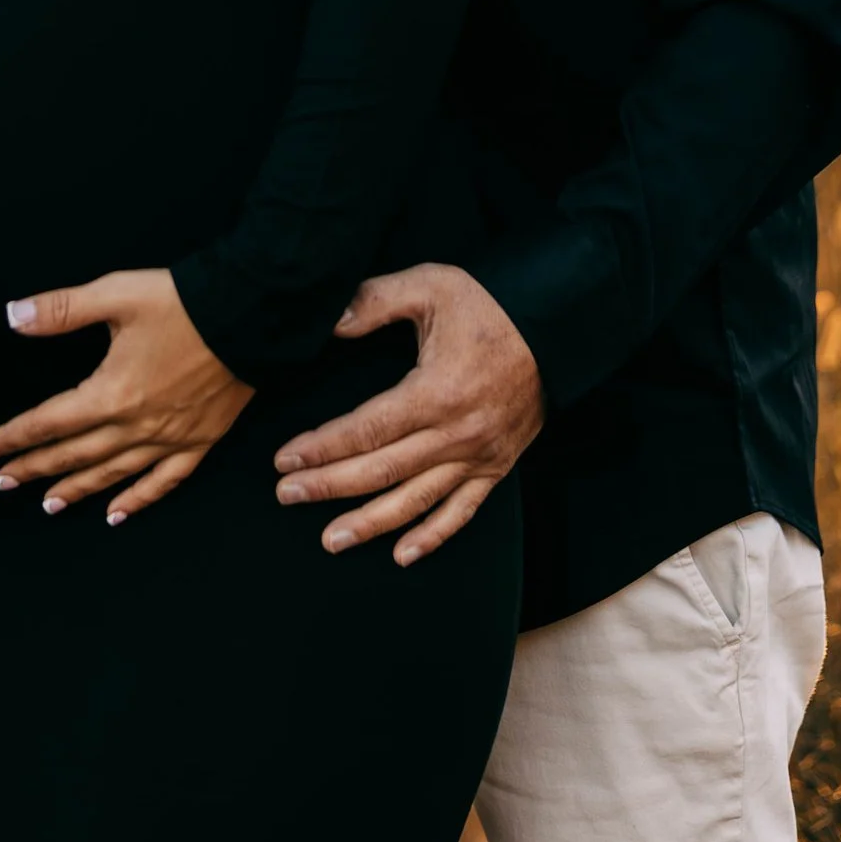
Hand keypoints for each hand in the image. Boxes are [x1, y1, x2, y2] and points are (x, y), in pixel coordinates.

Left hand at [0, 269, 252, 524]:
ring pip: (113, 474)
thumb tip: (13, 316)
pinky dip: (138, 500)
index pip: (50, 421)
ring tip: (48, 504)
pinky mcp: (199, 441)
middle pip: (74, 454)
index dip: (16, 435)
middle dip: (35, 467)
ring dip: (77, 490)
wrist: (251, 312)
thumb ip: (61, 309)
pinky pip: (164, 482)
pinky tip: (116, 515)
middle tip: (4, 482)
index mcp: (111, 392)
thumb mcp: (116, 294)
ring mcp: (169, 438)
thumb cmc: (183, 301)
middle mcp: (136, 425)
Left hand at [273, 263, 542, 566]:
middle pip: (381, 471)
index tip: (285, 460)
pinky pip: (461, 512)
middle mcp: (456, 433)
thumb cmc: (488, 303)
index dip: (322, 447)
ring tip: (331, 540)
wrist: (555, 325)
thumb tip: (330, 322)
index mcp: (435, 391)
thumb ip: (376, 301)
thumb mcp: (430, 285)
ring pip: (415, 501)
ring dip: (371, 524)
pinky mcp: (497, 467)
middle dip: (329, 486)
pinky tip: (402, 556)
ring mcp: (478, 456)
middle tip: (286, 496)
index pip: (366, 430)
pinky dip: (432, 537)